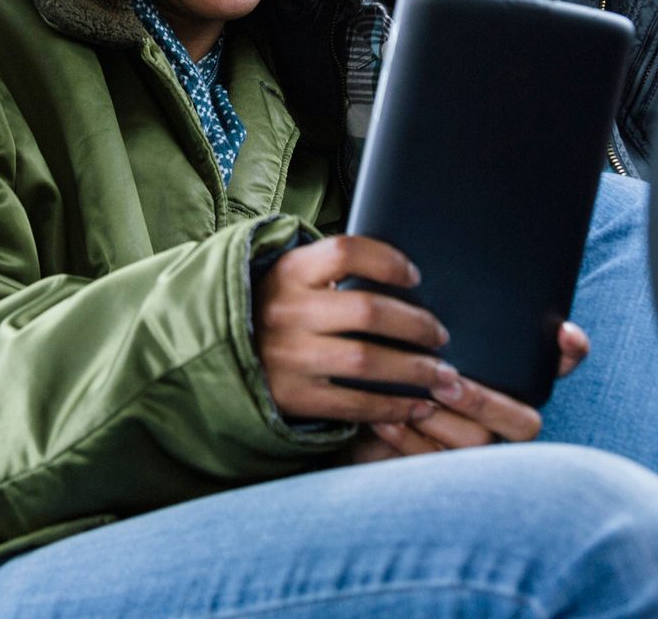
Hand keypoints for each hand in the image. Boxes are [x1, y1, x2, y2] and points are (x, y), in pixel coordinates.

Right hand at [254, 234, 457, 427]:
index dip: (388, 261)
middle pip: (367, 311)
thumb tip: (398, 270)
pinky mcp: (294, 397)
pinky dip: (392, 406)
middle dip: (416, 324)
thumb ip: (330, 269)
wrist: (214, 354)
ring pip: (367, 361)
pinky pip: (354, 404)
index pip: (346, 252)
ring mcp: (289, 357)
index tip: (416, 277)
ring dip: (415, 370)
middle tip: (441, 335)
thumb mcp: (290, 278)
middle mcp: (287, 312)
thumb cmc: (272, 310)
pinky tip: (417, 406)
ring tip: (444, 375)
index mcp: (289, 272)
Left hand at [347, 321, 590, 463]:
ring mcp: (474, 451)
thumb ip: (433, 320)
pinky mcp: (439, 473)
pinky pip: (435, 463)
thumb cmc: (392, 364)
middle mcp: (502, 419)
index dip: (568, 354)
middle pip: (525, 423)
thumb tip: (435, 276)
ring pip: (479, 445)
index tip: (565, 333)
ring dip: (445, 421)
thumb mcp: (411, 336)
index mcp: (510, 380)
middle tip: (447, 380)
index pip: (555, 367)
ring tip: (415, 399)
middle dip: (484, 401)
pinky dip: (410, 439)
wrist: (358, 411)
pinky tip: (387, 420)